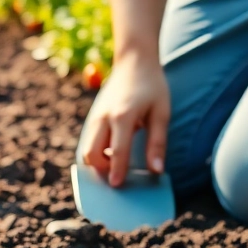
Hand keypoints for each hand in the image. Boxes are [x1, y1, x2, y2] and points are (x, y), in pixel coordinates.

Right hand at [80, 52, 169, 186]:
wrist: (133, 61)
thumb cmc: (152, 87)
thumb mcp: (161, 113)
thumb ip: (157, 143)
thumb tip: (157, 170)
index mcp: (123, 116)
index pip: (117, 150)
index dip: (117, 170)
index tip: (117, 186)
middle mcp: (103, 117)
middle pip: (91, 153)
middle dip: (101, 169)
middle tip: (118, 176)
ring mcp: (95, 117)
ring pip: (86, 149)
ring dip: (98, 162)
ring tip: (116, 165)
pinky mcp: (93, 117)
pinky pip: (89, 141)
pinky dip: (97, 152)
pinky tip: (112, 154)